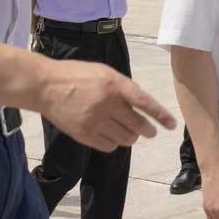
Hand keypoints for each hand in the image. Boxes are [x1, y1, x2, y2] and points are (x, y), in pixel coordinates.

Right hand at [34, 60, 177, 150]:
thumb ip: (123, 87)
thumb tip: (142, 106)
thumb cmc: (77, 75)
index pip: (144, 102)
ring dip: (131, 137)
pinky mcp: (84, 135)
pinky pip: (109, 146)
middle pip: (138, 126)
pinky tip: (110, 135)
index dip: (160, 115)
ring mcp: (95, 121)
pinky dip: (114, 143)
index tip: (172, 125)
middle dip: (148, 130)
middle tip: (149, 131)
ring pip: (126, 139)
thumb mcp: (104, 72)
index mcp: (114, 84)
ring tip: (127, 132)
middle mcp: (107, 104)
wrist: (45, 86)